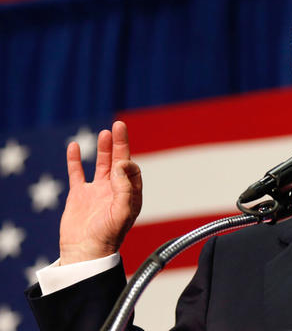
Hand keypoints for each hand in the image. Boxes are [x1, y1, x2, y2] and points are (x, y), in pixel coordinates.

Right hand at [59, 121, 142, 264]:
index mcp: (130, 194)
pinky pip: (77, 173)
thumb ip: (125, 187)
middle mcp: (115, 190)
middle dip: (120, 143)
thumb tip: (122, 164)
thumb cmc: (108, 236)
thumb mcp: (123, 211)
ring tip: (105, 133)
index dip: (127, 162)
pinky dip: (75, 160)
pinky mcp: (79, 195)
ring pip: (101, 164)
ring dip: (103, 149)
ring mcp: (97, 192)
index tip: (119, 165)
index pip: (132, 170)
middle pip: (119, 161)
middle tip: (119, 124)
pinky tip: (74, 146)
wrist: (85, 252)